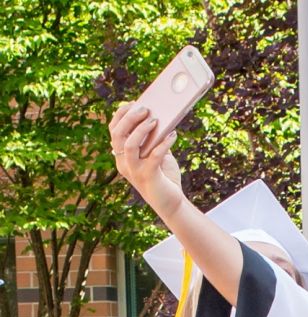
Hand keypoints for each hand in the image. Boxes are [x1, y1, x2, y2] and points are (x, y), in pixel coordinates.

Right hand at [108, 102, 185, 219]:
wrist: (171, 203)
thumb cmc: (164, 176)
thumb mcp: (157, 155)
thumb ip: (155, 140)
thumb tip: (160, 118)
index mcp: (122, 156)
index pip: (114, 130)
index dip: (121, 115)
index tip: (133, 103)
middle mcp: (124, 162)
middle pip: (118, 134)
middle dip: (129, 118)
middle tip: (145, 109)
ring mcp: (134, 171)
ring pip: (129, 145)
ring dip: (141, 130)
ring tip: (155, 120)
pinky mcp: (148, 177)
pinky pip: (154, 156)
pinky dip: (163, 143)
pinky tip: (173, 135)